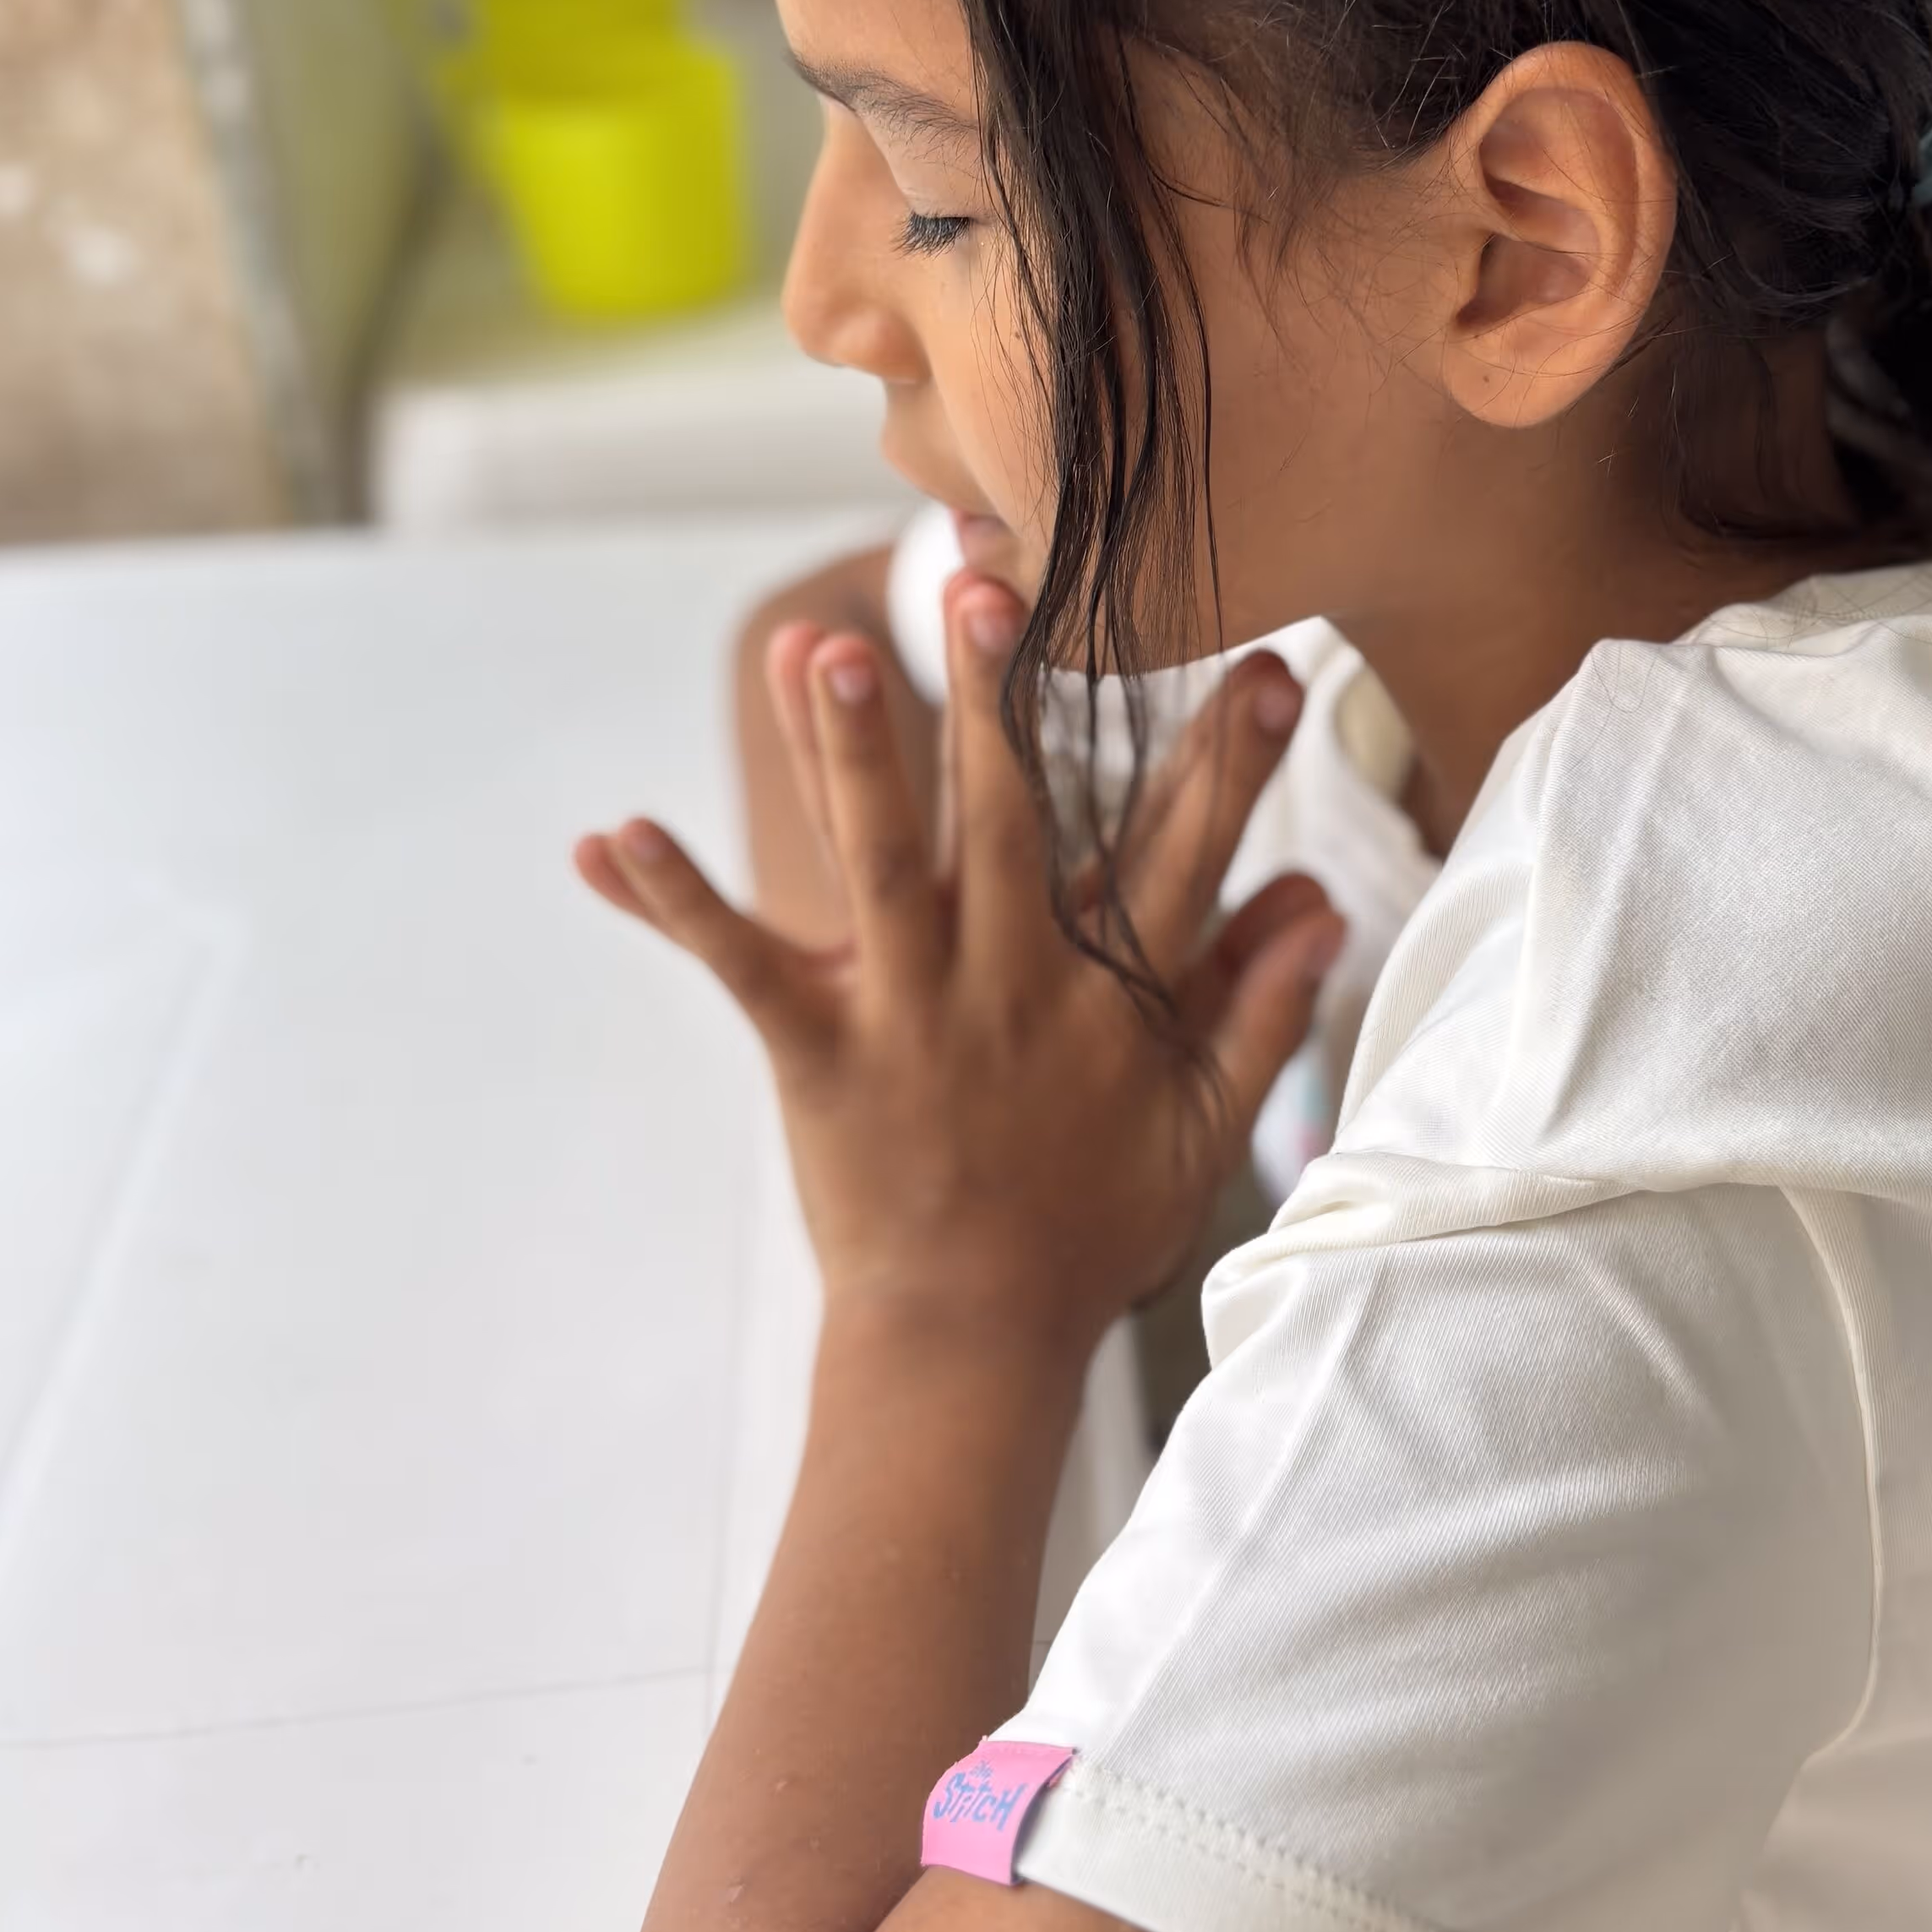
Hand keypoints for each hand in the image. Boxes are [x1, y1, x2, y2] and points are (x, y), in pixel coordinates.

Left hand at [575, 570, 1345, 1367]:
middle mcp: (1010, 985)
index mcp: (1112, 998)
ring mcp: (908, 1014)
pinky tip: (610, 837)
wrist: (970, 1345)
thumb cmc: (1090, 1231)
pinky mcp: (816, 1052)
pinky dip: (674, 900)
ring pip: (881, 862)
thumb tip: (1321, 902)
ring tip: (821, 652)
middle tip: (986, 586)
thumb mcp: (1205, 1131)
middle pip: (1011, 820)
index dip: (1227, 759)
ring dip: (848, 757)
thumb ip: (1262, 1009)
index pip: (1181, 853)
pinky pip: (737, 963)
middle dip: (1000, 702)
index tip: (1265, 659)